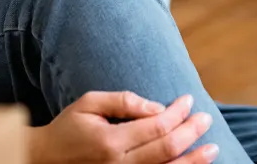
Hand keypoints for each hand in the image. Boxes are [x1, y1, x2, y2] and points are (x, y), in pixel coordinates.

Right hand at [27, 91, 218, 163]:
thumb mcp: (89, 103)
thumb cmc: (68, 128)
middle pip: (167, 149)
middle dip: (191, 132)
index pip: (156, 126)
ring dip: (193, 160)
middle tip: (206, 118)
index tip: (188, 100)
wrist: (44, 161)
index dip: (177, 112)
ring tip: (212, 149)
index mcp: (110, 141)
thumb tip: (158, 107)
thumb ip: (123, 101)